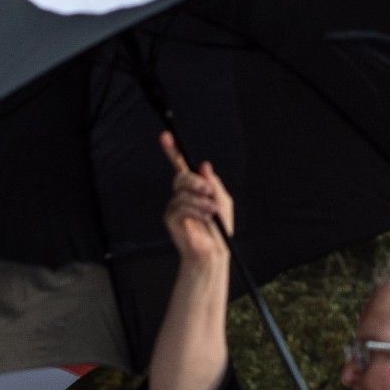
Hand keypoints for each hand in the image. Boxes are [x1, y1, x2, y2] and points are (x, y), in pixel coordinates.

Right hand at [160, 132, 234, 270]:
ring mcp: (174, 207)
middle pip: (181, 177)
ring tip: (212, 211)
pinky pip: (180, 207)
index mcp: (193, 189)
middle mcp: (181, 196)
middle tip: (208, 190)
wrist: (214, 251)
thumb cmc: (219, 229)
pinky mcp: (171, 219)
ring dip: (200, 200)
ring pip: (182, 193)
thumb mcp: (222, 201)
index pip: (180, 167)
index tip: (166, 137)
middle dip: (195, 181)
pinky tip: (206, 217)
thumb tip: (203, 166)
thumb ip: (214, 184)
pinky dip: (196, 210)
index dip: (172, 152)